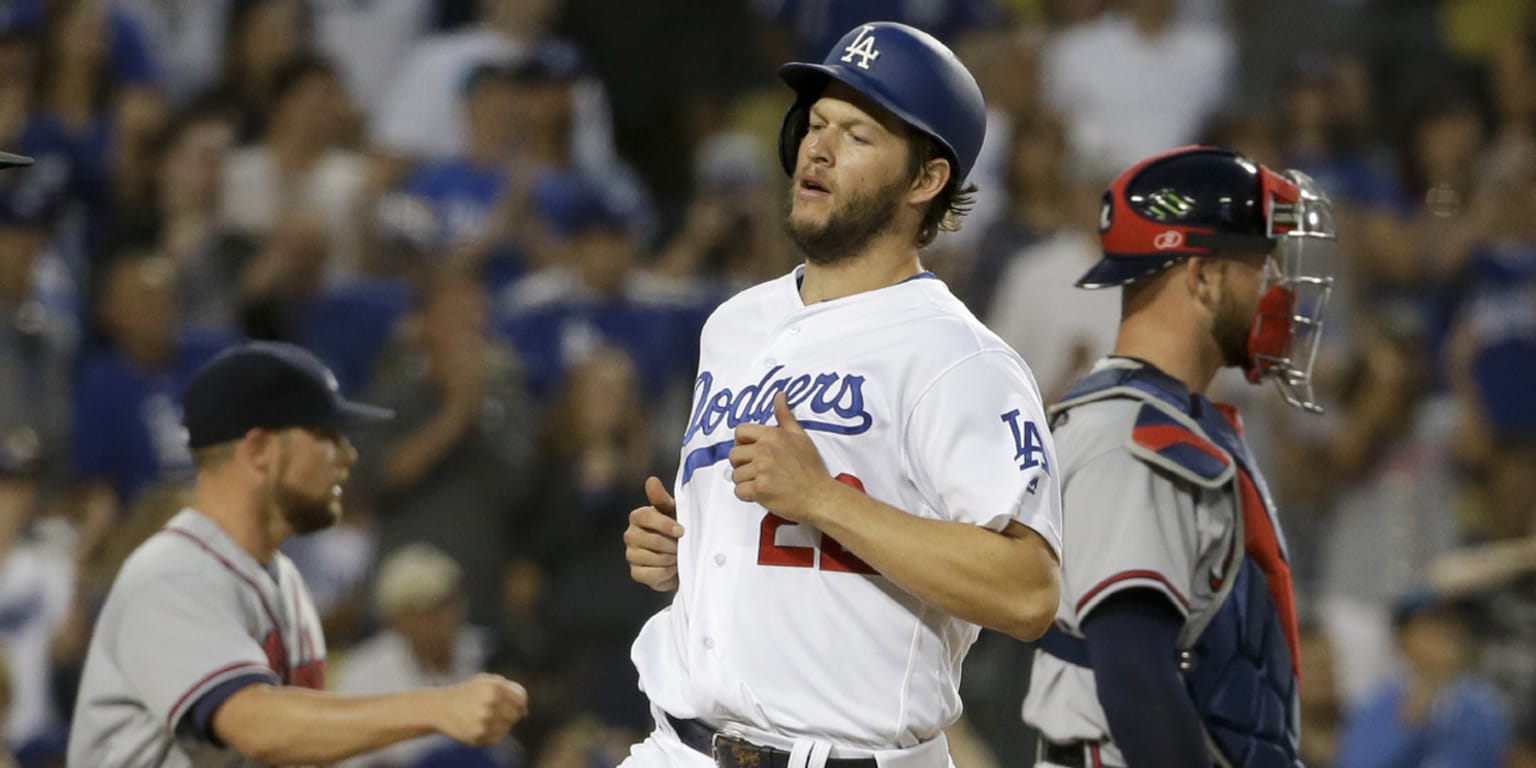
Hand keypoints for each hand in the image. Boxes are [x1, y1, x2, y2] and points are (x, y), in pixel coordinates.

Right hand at [433, 674, 527, 745]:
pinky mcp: (479, 736)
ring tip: (486, 718)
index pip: (521, 699)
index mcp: (495, 687)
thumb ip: (510, 689)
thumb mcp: (487, 681)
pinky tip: (480, 726)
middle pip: (516, 714)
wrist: (441, 708)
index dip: (520, 702)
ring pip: (508, 727)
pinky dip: (493, 733)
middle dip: (510, 713)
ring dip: (501, 724)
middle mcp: (490, 704)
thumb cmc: (468, 693)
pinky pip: (497, 737)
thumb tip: (525, 710)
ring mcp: (484, 721)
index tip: (514, 704)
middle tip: (495, 711)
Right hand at [625, 476, 682, 590]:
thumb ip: (661, 498)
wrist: (680, 556)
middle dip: (671, 545)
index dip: (664, 524)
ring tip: (678, 556)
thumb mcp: (673, 511)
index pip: (645, 516)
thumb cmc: (675, 530)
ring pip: (652, 558)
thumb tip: (652, 480)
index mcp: (638, 517)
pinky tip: (671, 567)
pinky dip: (665, 572)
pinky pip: (651, 574)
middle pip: (651, 540)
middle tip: (681, 545)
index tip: (681, 530)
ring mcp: (631, 554)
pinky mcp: (636, 572)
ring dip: (670, 558)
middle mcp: (630, 535)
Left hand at [729, 393, 831, 523]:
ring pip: (735, 475)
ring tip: (762, 482)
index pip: (740, 431)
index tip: (749, 450)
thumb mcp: (800, 436)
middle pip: (733, 454)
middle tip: (756, 470)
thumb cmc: (811, 470)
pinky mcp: (760, 488)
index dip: (741, 442)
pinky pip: (739, 491)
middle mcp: (765, 450)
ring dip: (745, 481)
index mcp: (773, 435)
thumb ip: (785, 415)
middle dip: (741, 464)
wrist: (819, 496)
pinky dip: (747, 495)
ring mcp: (762, 469)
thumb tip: (780, 396)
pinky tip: (761, 493)